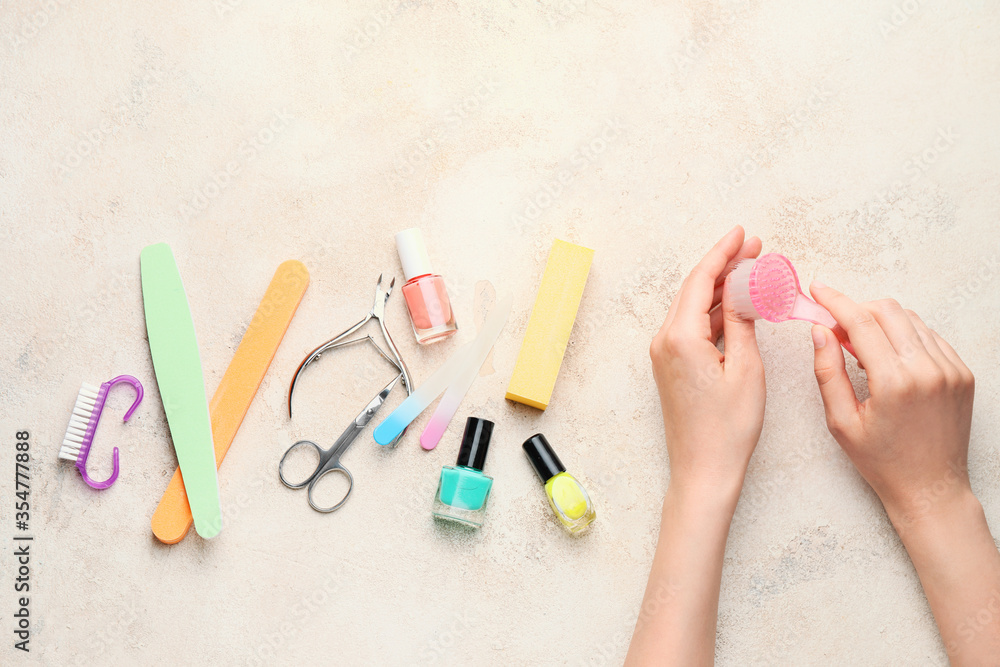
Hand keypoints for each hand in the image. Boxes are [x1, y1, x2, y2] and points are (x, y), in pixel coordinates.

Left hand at [649, 226, 764, 496]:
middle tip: (755, 247)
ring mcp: (664, 354)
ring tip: (752, 270)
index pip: (701, 280)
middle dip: (724, 265)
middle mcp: (664, 340)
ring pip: (693, 306)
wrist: (703, 471)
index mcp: (680, 337)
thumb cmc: (727, 429)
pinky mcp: (671, 366)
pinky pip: (692, 326)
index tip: (743, 233)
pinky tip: (738, 304)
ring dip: (721, 288)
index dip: (723, 252)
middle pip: (694, 288)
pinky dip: (715, 312)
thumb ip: (743, 325)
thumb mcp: (746, 370)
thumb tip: (745, 295)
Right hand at [808, 285, 975, 530]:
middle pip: (888, 310)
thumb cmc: (883, 461)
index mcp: (895, 382)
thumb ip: (827, 371)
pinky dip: (905, 337)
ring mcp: (951, 370)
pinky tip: (889, 358)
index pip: (860, 322)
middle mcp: (928, 370)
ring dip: (881, 322)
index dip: (835, 301)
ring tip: (862, 347)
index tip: (818, 290)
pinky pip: (930, 337)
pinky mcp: (962, 374)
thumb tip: (819, 331)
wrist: (930, 487)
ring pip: (911, 320)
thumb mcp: (841, 421)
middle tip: (836, 326)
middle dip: (857, 308)